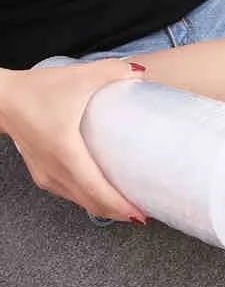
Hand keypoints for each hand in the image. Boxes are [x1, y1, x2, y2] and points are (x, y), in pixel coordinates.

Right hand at [0, 60, 149, 222]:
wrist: (0, 98)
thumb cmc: (36, 90)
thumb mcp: (78, 76)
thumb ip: (113, 72)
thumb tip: (141, 74)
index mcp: (67, 152)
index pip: (97, 190)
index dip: (121, 206)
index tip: (142, 213)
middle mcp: (56, 171)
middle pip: (93, 204)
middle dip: (121, 213)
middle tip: (147, 213)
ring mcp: (48, 176)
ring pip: (82, 203)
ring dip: (107, 209)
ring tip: (132, 209)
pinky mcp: (44, 175)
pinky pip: (73, 195)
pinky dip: (92, 201)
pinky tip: (107, 198)